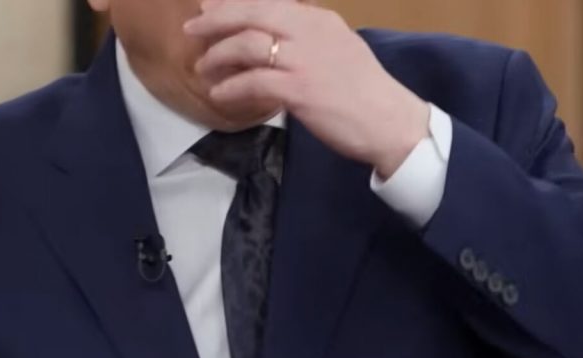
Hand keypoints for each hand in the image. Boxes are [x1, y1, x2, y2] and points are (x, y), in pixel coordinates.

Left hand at [184, 0, 430, 177]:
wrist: (390, 122)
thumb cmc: (363, 91)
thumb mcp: (338, 49)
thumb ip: (308, 38)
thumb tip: (274, 35)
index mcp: (319, 20)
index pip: (268, 2)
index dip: (233, 2)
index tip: (209, 6)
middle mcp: (310, 31)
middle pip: (252, 14)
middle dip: (216, 19)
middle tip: (192, 28)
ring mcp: (304, 59)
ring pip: (247, 46)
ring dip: (218, 56)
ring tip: (203, 69)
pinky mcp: (299, 89)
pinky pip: (252, 83)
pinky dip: (230, 88)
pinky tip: (219, 95)